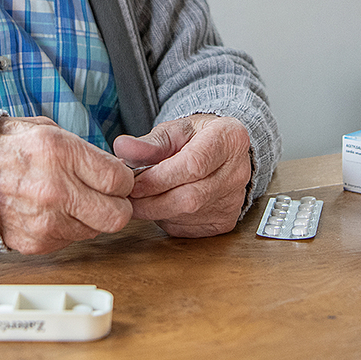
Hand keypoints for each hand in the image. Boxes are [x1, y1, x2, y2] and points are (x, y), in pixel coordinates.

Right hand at [0, 116, 134, 253]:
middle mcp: (56, 190)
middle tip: (107, 197)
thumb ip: (82, 151)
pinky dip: (66, 229)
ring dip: (90, 218)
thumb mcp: (46, 130)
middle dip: (118, 205)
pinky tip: (50, 212)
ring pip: (95, 231)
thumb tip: (112, 168)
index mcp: (60, 153)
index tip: (117, 178)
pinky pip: (70, 241)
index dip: (124, 180)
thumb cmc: (2, 148)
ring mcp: (45, 221)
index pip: (119, 180)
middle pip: (117, 215)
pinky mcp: (35, 243)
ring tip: (69, 201)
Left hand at [113, 114, 251, 237]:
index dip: (159, 178)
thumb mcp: (174, 130)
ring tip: (139, 198)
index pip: (193, 165)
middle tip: (126, 198)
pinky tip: (160, 206)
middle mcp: (238, 172)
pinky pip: (189, 228)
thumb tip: (122, 148)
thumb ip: (148, 142)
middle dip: (152, 201)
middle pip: (191, 197)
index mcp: (230, 139)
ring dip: (156, 211)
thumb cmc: (196, 138)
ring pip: (187, 215)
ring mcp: (234, 200)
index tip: (133, 183)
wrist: (220, 153)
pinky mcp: (225, 221)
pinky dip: (167, 220)